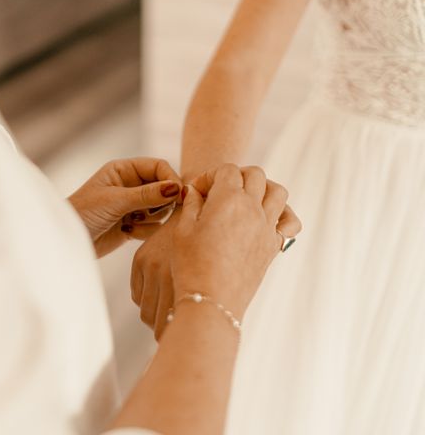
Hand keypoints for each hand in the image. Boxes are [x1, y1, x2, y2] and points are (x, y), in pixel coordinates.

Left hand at [68, 158, 182, 257]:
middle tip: (148, 213)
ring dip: (151, 218)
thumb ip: (147, 194)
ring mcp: (133, 205)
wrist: (69, 241)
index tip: (178, 195)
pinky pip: (154, 226)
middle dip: (161, 202)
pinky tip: (127, 232)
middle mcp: (131, 184)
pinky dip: (145, 230)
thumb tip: (176, 188)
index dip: (171, 179)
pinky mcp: (134, 224)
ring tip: (131, 222)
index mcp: (124, 169)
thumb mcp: (116, 201)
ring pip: (162, 209)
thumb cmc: (84, 213)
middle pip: (165, 188)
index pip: (159, 166)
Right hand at [172, 164, 301, 319]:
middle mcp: (252, 209)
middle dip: (237, 175)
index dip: (210, 175)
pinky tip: (267, 220)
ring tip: (246, 199)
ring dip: (264, 188)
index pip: (227, 170)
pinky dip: (284, 214)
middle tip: (220, 190)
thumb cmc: (191, 266)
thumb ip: (191, 204)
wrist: (211, 302)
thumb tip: (193, 191)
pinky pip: (290, 222)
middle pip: (255, 175)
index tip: (197, 192)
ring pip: (278, 192)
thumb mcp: (182, 230)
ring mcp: (267, 227)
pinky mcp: (273, 246)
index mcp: (228, 200)